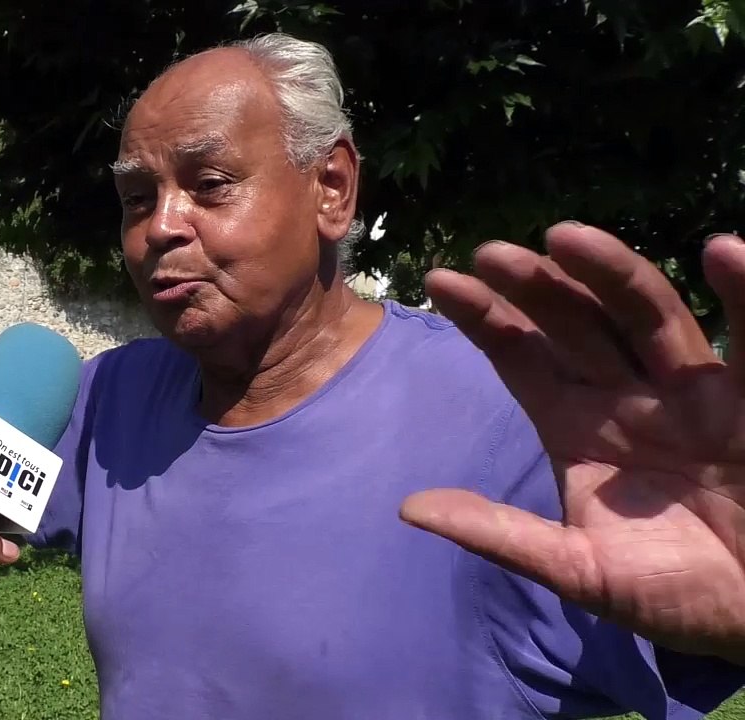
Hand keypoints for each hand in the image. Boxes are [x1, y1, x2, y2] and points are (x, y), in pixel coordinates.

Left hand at [400, 222, 744, 662]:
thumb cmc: (670, 594)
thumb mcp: (579, 571)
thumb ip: (501, 535)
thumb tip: (408, 509)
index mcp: (576, 425)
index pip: (520, 357)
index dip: (484, 319)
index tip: (438, 280)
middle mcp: (627, 394)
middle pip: (574, 323)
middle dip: (534, 287)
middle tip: (493, 252)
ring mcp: (691, 390)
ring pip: (645, 314)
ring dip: (609, 272)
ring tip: (565, 236)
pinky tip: (724, 250)